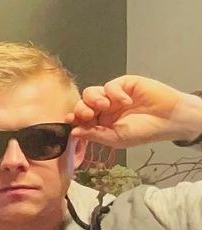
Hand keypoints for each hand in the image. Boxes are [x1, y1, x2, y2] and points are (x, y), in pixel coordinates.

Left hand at [69, 76, 198, 147]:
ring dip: (94, 99)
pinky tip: (126, 102)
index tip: (70, 121)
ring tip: (105, 107)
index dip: (74, 119)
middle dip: (81, 109)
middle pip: (82, 105)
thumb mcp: (116, 138)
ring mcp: (113, 96)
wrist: (167, 119)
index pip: (80, 120)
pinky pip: (111, 85)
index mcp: (100, 124)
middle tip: (89, 115)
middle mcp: (104, 110)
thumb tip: (74, 132)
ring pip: (92, 93)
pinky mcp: (124, 84)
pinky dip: (115, 93)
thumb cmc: (143, 131)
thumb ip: (94, 135)